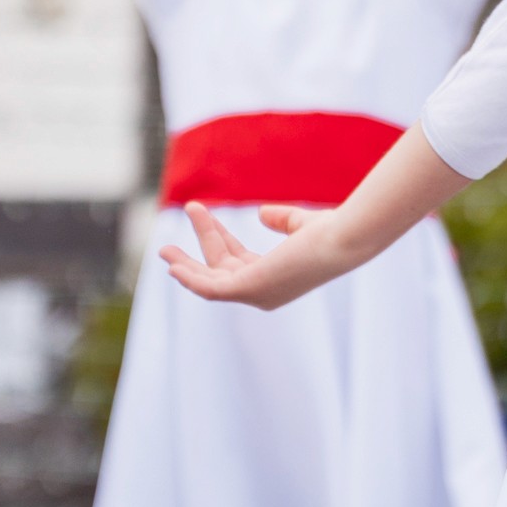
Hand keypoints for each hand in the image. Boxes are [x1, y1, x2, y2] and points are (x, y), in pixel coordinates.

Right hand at [157, 199, 340, 310]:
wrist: (343, 239)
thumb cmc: (333, 234)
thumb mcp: (302, 225)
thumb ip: (283, 220)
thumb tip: (263, 214)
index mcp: (276, 278)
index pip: (236, 261)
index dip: (217, 236)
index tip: (200, 212)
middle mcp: (264, 292)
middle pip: (220, 267)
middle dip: (197, 250)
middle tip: (170, 240)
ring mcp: (256, 294)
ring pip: (211, 280)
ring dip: (187, 265)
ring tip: (164, 250)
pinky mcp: (249, 289)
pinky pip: (209, 289)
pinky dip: (190, 279)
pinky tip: (174, 266)